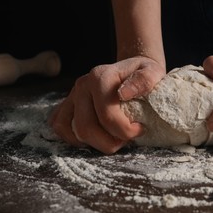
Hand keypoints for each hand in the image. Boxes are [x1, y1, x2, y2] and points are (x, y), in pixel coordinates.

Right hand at [49, 56, 165, 153]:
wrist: (132, 69)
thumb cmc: (143, 73)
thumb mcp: (153, 72)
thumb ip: (144, 80)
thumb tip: (123, 94)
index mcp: (100, 77)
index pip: (107, 115)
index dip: (125, 130)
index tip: (140, 129)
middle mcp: (82, 85)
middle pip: (86, 128)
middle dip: (109, 142)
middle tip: (127, 139)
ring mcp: (72, 95)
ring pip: (72, 131)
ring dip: (95, 143)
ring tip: (114, 138)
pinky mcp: (68, 104)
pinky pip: (60, 126)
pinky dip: (75, 139)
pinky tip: (96, 138)